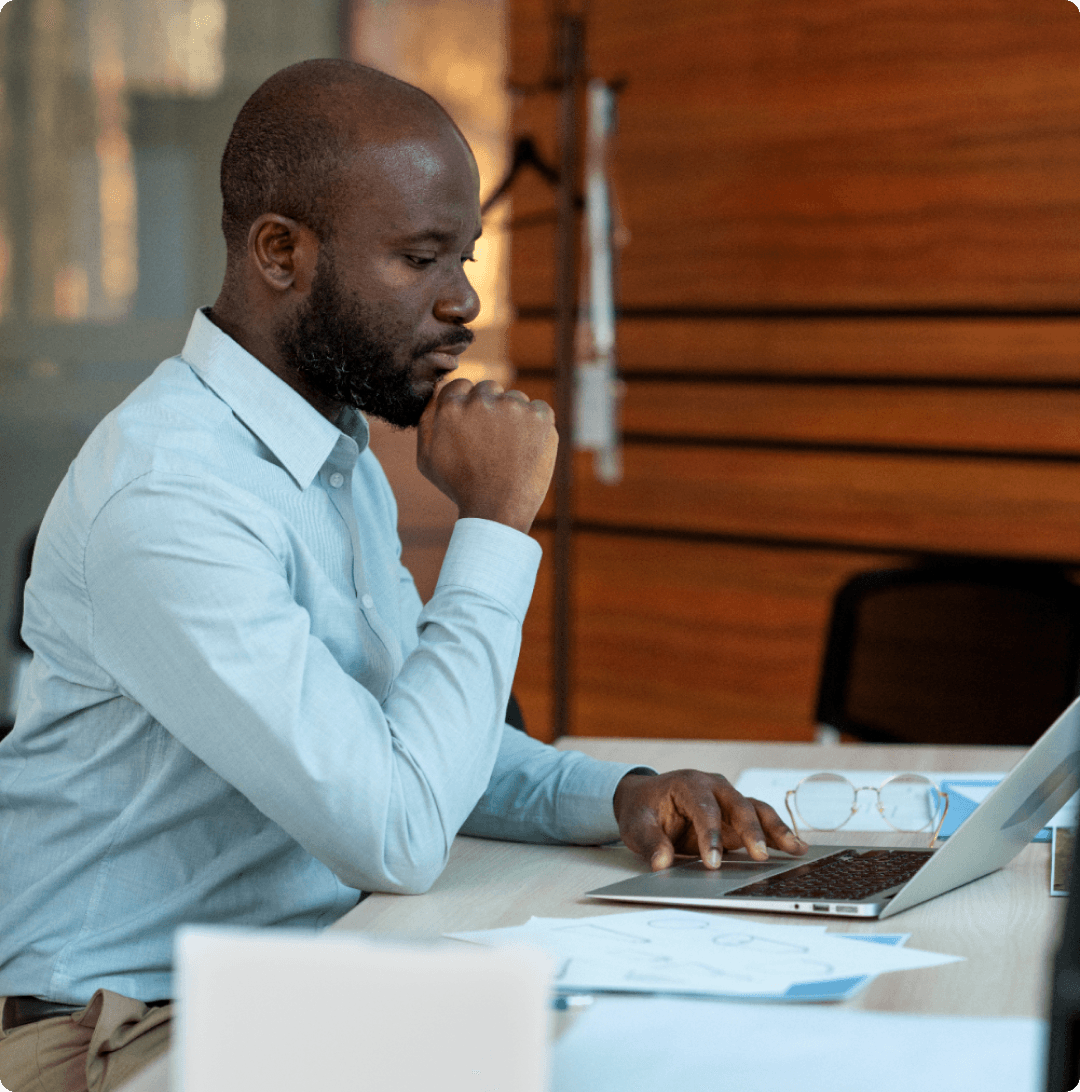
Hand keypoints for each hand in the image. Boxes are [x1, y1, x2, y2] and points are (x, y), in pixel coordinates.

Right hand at [417, 379, 557, 533]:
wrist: (497, 510)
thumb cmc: (460, 486)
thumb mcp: (427, 457)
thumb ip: (427, 419)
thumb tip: (436, 392)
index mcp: (452, 406)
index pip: (461, 386)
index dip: (468, 406)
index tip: (475, 426)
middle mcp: (482, 400)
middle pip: (489, 389)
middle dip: (490, 409)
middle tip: (493, 441)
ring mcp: (514, 406)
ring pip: (515, 399)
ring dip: (514, 417)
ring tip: (510, 450)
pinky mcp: (540, 417)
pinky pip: (539, 409)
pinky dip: (537, 425)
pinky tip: (528, 448)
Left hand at [612, 769, 808, 870]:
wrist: (644, 799)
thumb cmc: (642, 810)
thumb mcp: (636, 826)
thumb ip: (650, 843)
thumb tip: (661, 863)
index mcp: (688, 784)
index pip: (704, 809)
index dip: (709, 835)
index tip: (712, 862)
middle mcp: (713, 787)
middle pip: (738, 805)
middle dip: (750, 831)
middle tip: (760, 857)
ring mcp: (727, 799)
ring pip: (756, 809)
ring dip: (775, 829)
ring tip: (795, 849)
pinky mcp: (735, 815)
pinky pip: (760, 820)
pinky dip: (777, 834)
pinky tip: (796, 848)